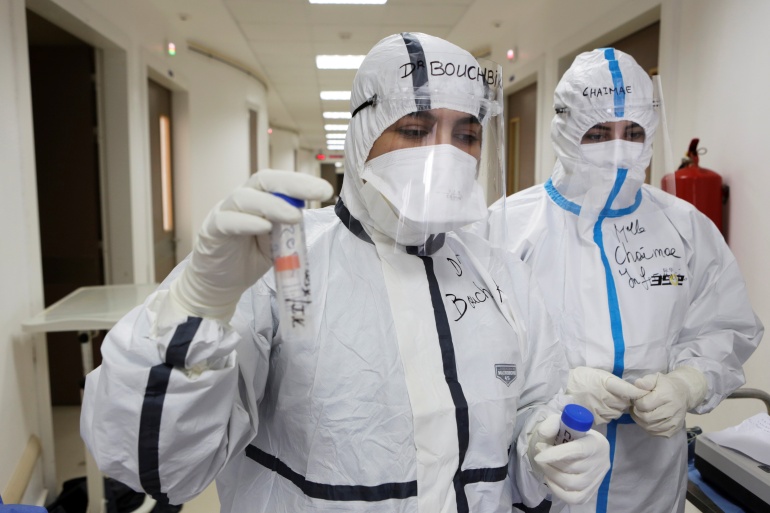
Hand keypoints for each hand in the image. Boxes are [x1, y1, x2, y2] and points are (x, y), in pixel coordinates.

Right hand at [169, 169, 332, 320]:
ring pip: (244, 198)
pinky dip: (247, 222)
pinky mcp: (211, 232)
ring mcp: (223, 213)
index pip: (278, 181)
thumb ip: (288, 228)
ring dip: (272, 205)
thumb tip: (307, 214)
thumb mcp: (276, 242)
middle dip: (294, 184)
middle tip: (320, 192)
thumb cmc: (250, 258)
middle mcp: (240, 200)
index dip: (302, 181)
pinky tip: (265, 227)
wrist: (220, 284)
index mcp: (258, 198)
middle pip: (264, 180)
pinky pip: (227, 222)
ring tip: (295, 216)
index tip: (326, 190)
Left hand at [528, 414, 609, 504]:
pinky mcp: (591, 493)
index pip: (577, 451)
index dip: (556, 454)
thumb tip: (543, 433)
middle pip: (572, 468)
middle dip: (550, 463)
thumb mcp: (563, 423)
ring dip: (551, 475)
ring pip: (571, 484)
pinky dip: (557, 490)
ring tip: (544, 466)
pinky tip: (550, 479)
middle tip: (539, 455)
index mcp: (596, 443)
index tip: (538, 456)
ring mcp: (596, 480)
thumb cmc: (573, 434)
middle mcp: (600, 463)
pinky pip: (573, 498)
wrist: (585, 446)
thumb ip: (552, 423)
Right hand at [566, 367, 647, 424]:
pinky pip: (608, 419)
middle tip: (619, 397)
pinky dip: (608, 415)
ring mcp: (598, 409)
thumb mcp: (598, 374)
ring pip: (618, 412)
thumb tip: (630, 390)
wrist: (562, 388)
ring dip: (617, 408)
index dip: (637, 392)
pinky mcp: (594, 418)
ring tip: (608, 402)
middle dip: (625, 400)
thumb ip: (614, 382)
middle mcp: (603, 397)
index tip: (644, 393)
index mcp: (604, 383)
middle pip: (624, 403)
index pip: (627, 389)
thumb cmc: (581, 378)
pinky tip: (601, 408)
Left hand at [631, 366, 707, 436]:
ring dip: (641, 421)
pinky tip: (648, 420)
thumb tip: (637, 385)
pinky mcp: (674, 430)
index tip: (637, 399)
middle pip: (646, 418)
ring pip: (650, 427)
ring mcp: (675, 422)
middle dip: (637, 413)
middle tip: (637, 407)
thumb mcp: (656, 378)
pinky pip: (656, 433)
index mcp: (667, 396)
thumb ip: (646, 381)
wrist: (684, 393)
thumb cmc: (666, 385)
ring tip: (641, 413)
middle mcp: (672, 410)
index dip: (637, 402)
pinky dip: (648, 428)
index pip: (644, 405)